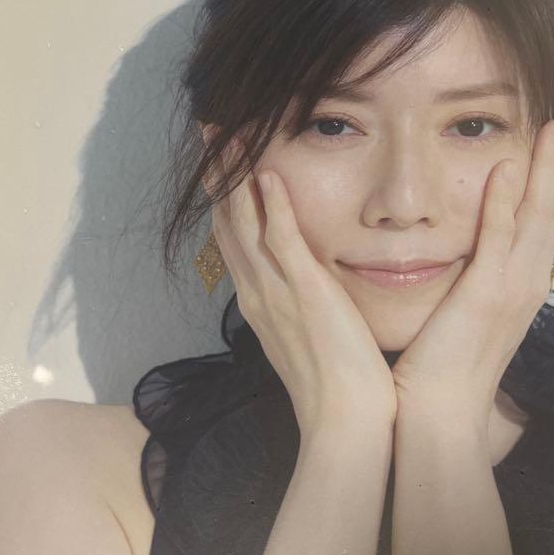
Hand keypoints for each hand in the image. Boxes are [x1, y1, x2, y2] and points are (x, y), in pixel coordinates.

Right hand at [209, 141, 396, 435]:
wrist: (343, 422)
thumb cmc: (334, 385)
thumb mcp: (306, 337)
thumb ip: (299, 306)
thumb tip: (302, 286)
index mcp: (260, 302)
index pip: (234, 239)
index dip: (224, 198)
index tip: (221, 163)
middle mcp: (258, 292)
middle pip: (228, 222)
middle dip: (218, 175)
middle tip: (210, 132)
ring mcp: (277, 292)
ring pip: (245, 223)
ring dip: (236, 177)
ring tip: (228, 135)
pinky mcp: (306, 293)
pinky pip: (282, 239)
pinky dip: (272, 205)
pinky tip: (267, 173)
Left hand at [390, 109, 553, 424]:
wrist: (441, 415)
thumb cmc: (447, 368)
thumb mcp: (470, 314)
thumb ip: (479, 280)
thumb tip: (476, 259)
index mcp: (522, 285)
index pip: (542, 220)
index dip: (553, 177)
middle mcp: (527, 283)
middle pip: (552, 208)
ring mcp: (510, 289)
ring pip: (537, 215)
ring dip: (548, 167)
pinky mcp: (484, 296)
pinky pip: (497, 239)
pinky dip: (503, 201)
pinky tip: (507, 165)